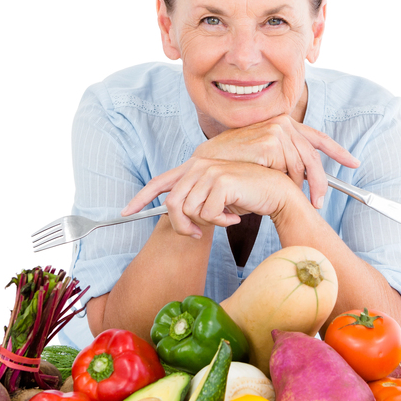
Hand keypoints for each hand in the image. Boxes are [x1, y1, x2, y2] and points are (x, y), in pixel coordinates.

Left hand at [122, 158, 301, 238]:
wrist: (275, 192)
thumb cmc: (246, 196)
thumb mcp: (215, 199)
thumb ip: (196, 202)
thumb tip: (177, 218)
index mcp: (193, 168)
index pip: (160, 182)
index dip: (140, 198)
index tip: (125, 212)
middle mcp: (198, 166)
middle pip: (173, 205)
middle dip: (183, 226)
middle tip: (197, 234)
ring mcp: (209, 172)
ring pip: (190, 211)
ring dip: (208, 223)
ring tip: (225, 218)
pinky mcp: (222, 181)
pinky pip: (208, 214)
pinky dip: (220, 222)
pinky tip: (234, 217)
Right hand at [191, 115, 359, 207]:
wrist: (208, 164)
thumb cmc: (234, 165)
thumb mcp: (264, 160)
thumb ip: (284, 161)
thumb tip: (306, 177)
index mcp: (284, 125)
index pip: (317, 138)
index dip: (338, 151)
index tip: (354, 163)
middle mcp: (283, 122)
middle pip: (313, 156)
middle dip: (320, 182)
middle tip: (319, 201)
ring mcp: (277, 129)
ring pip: (301, 166)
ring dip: (298, 185)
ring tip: (291, 196)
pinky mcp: (271, 141)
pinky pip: (289, 169)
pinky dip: (287, 182)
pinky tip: (278, 187)